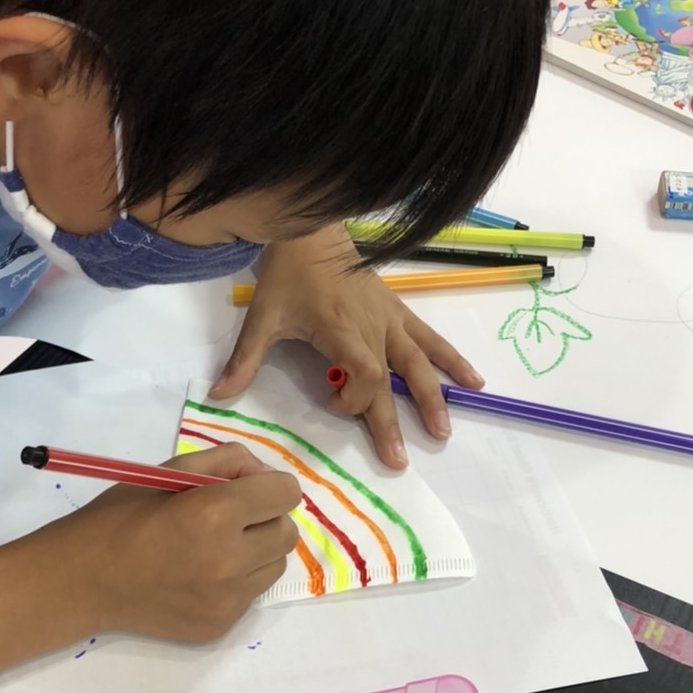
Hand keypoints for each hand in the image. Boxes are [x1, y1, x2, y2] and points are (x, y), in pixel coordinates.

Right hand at [25, 443, 299, 642]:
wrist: (85, 580)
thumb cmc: (122, 517)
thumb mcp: (170, 471)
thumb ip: (226, 462)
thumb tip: (266, 475)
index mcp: (216, 514)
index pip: (286, 493)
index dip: (268, 486)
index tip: (245, 490)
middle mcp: (230, 560)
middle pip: (287, 533)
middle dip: (266, 519)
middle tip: (231, 519)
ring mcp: (227, 600)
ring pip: (274, 566)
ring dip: (256, 552)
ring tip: (214, 548)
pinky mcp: (220, 625)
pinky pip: (250, 595)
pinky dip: (236, 582)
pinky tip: (199, 576)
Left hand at [210, 224, 483, 468]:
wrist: (313, 230)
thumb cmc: (288, 275)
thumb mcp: (262, 317)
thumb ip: (244, 360)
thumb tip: (218, 395)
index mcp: (341, 331)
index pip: (362, 375)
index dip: (353, 399)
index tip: (332, 402)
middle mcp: (372, 329)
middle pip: (389, 381)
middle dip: (393, 423)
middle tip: (399, 462)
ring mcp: (390, 320)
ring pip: (418, 364)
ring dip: (432, 398)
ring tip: (443, 430)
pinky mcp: (398, 312)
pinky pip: (429, 339)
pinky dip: (452, 359)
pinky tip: (474, 381)